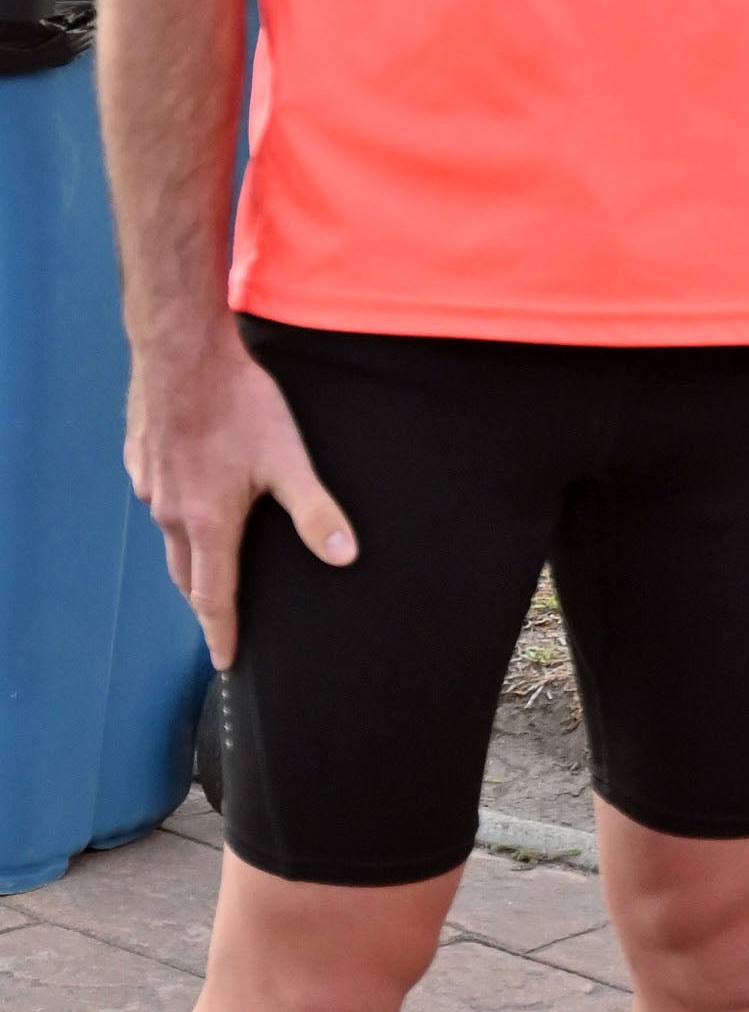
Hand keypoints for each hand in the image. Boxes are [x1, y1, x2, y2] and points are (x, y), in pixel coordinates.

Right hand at [125, 326, 355, 669]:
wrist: (180, 351)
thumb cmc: (238, 404)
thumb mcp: (288, 460)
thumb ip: (315, 512)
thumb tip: (345, 556)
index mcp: (207, 523)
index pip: (212, 597)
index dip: (220, 632)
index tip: (224, 660)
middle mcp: (171, 513)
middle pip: (186, 573)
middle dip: (203, 599)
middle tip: (219, 617)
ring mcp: (150, 485)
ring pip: (169, 534)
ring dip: (189, 553)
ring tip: (211, 559)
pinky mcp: (140, 458)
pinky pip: (158, 497)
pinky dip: (175, 509)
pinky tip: (191, 493)